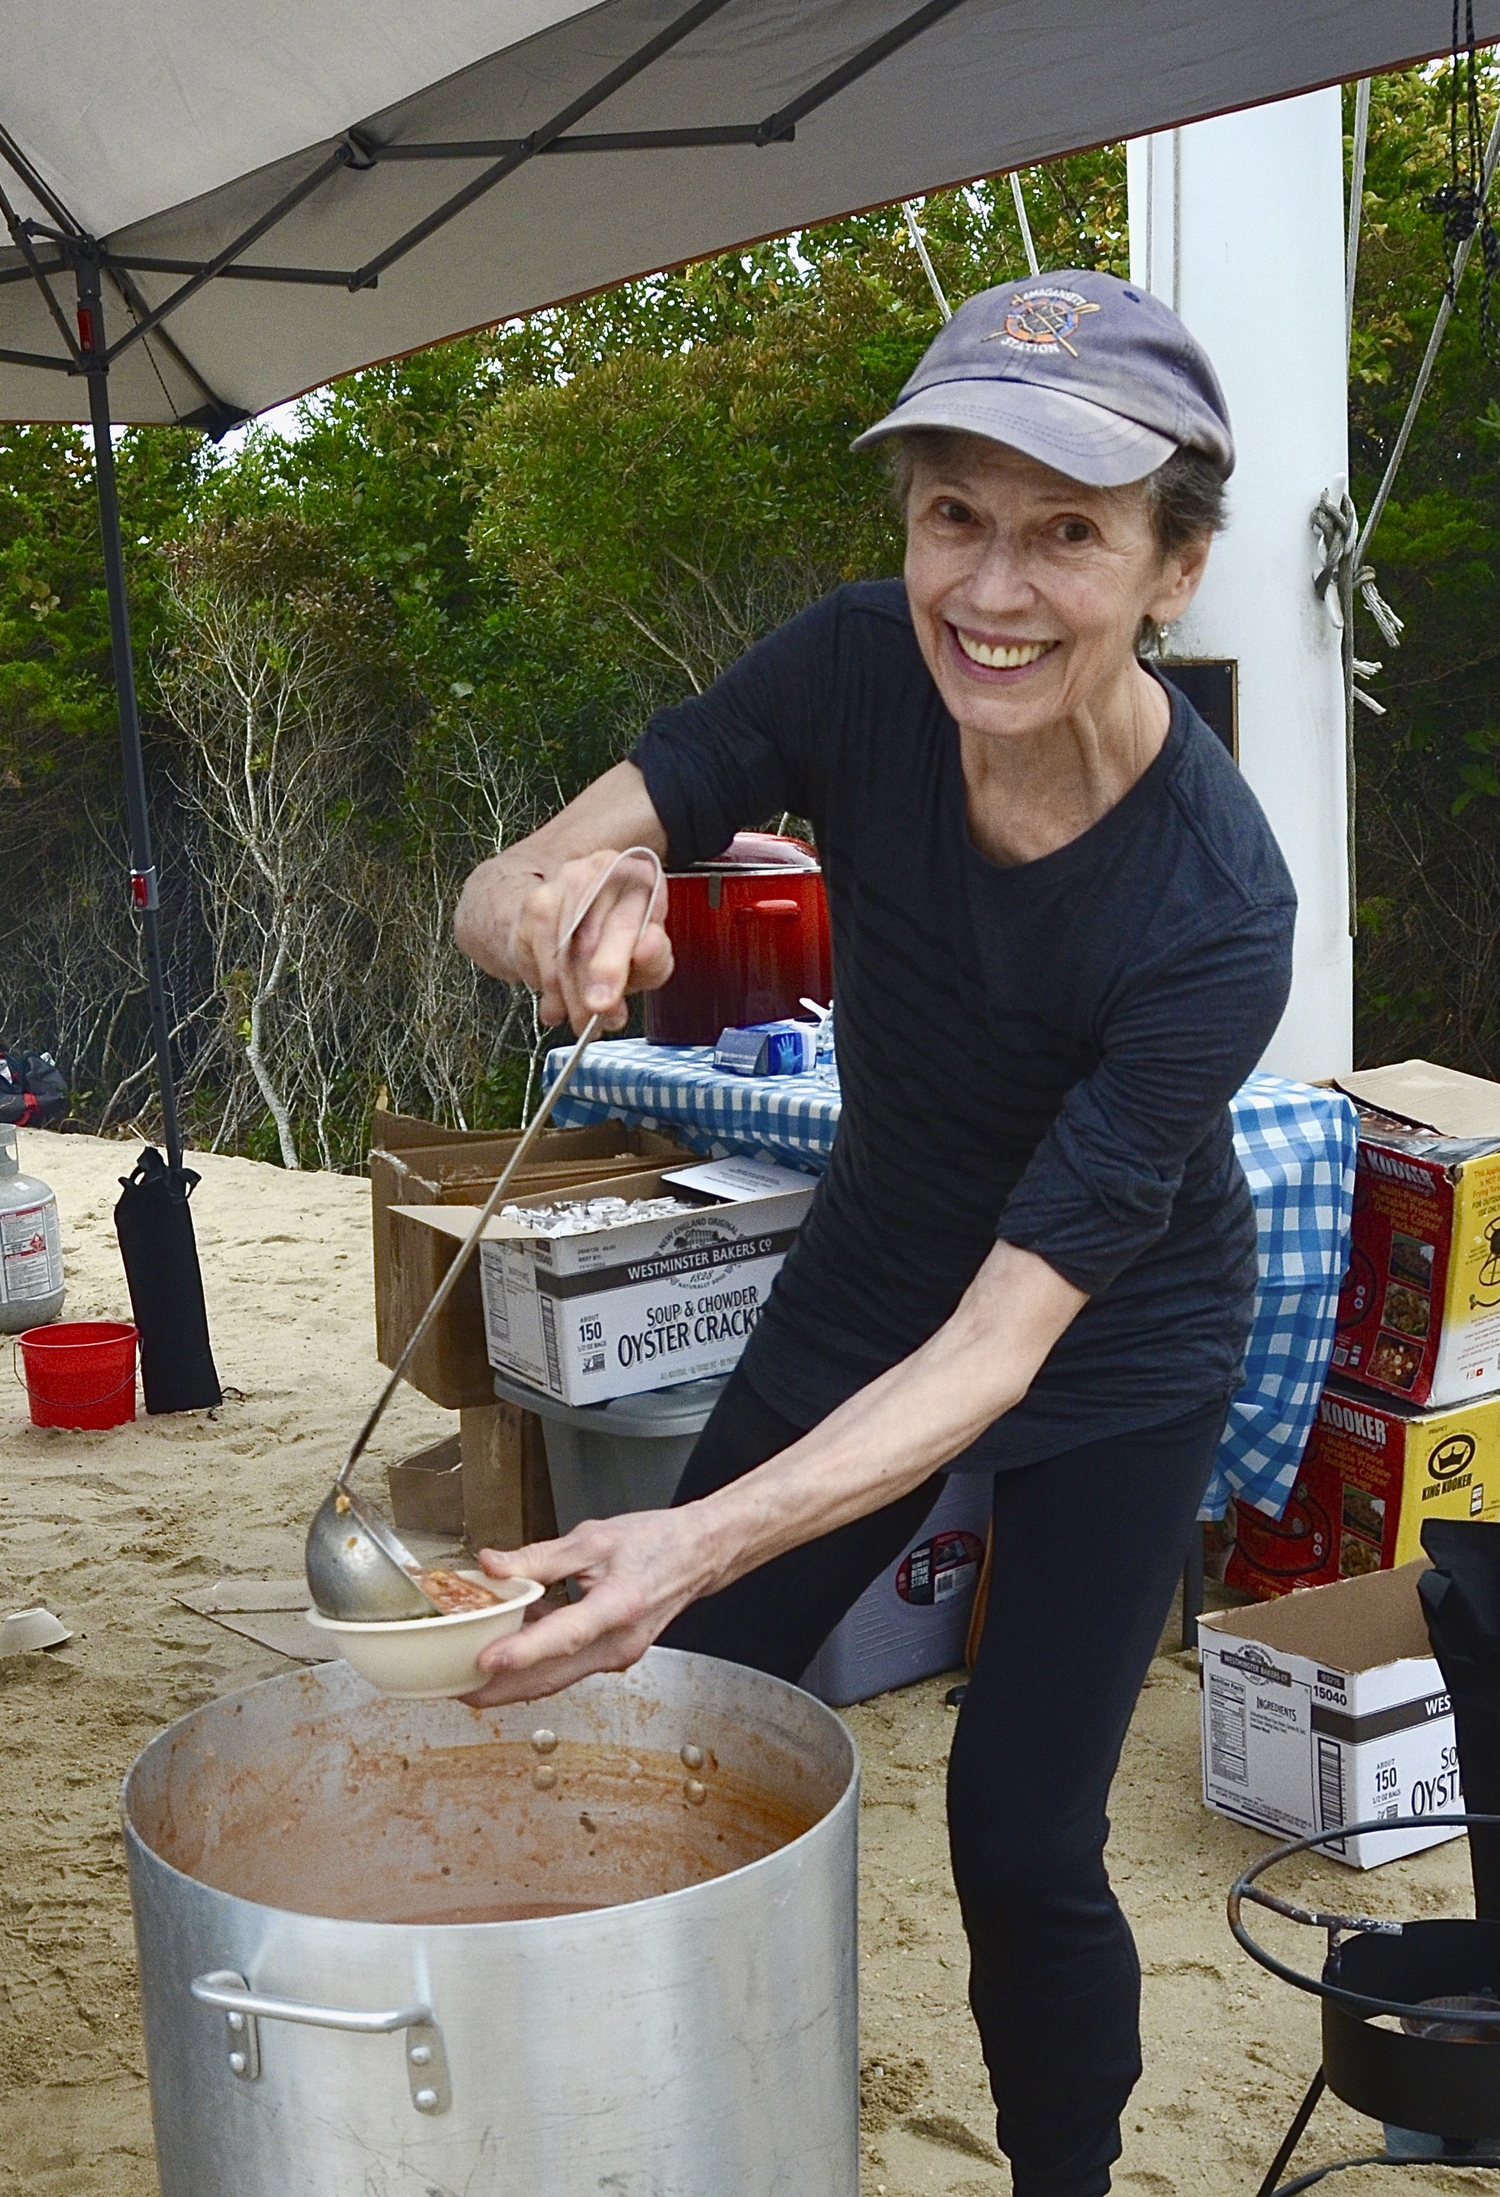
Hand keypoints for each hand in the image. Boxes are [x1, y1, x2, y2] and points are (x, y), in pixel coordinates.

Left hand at [460, 1506, 717, 1705]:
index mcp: (618, 1606)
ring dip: (511, 1682)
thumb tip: (491, 1565)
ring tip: (466, 1678)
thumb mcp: (594, 1538)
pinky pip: (565, 1668)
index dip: (521, 1652)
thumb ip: (539, 1556)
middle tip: (451, 1686)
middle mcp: (618, 1644)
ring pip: (555, 1679)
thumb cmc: (655, 1543)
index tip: (483, 1661)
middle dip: (498, 1687)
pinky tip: (506, 1651)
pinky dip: (534, 1665)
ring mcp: (616, 1657)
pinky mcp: (611, 1657)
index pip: (564, 1635)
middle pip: (550, 1676)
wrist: (700, 1556)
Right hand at [511, 848, 671, 1033]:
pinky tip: (558, 1007)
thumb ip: (655, 956)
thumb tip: (647, 948)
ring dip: (571, 995)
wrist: (575, 927)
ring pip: (563, 950)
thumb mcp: (649, 956)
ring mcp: (563, 883)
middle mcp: (600, 870)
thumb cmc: (620, 943)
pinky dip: (549, 989)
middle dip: (591, 983)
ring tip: (583, 1022)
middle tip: (595, 1016)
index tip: (608, 1000)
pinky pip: (540, 955)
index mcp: (639, 876)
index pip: (626, 920)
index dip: (614, 963)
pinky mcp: (534, 904)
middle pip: (590, 935)